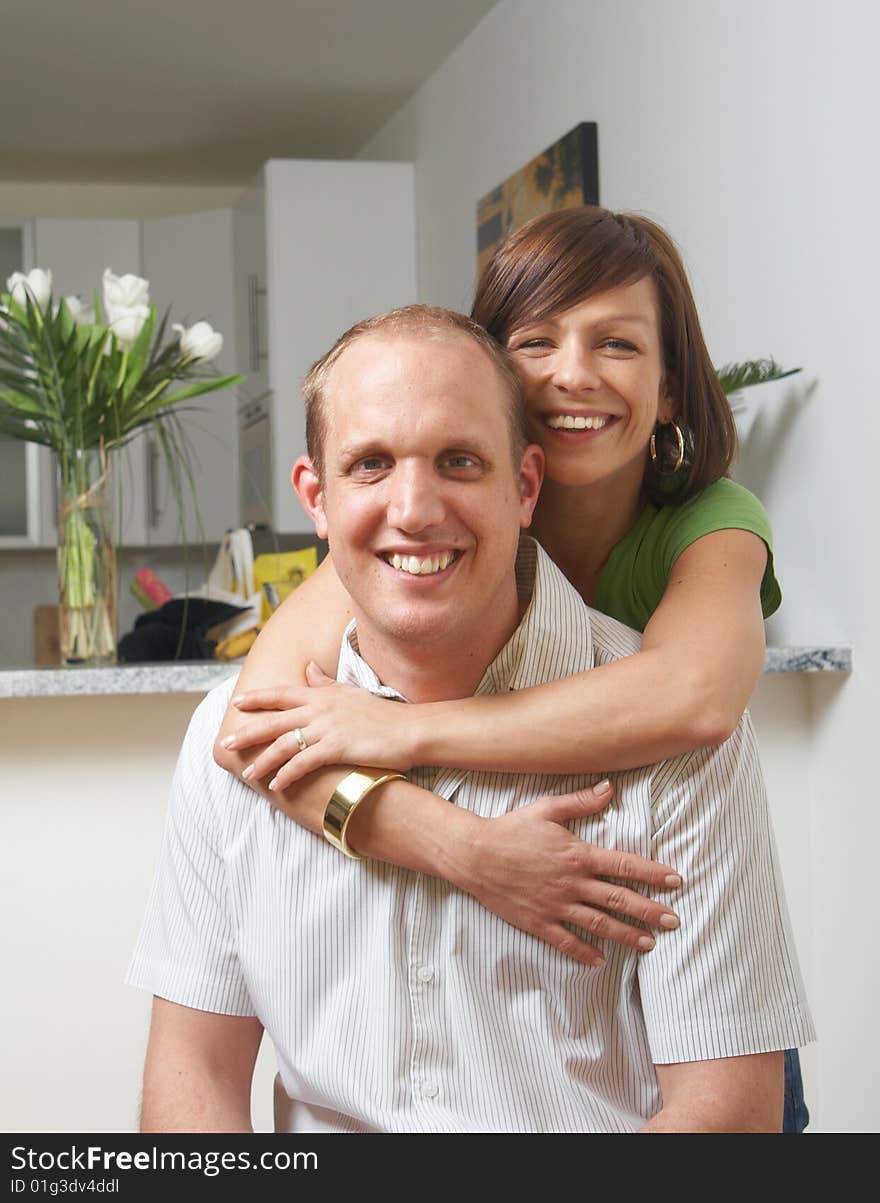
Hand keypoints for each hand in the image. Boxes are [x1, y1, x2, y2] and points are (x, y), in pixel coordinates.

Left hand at [223, 662, 416, 788]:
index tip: (237, 703)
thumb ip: (325, 684)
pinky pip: (303, 763)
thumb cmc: (383, 715)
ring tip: (248, 775)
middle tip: (226, 743)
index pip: (283, 694)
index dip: (258, 698)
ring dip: (263, 761)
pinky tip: (276, 786)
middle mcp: (320, 709)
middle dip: (248, 732)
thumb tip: (308, 669)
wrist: (410, 730)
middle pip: (275, 720)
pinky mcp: (337, 747)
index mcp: (322, 695)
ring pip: (284, 744)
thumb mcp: (351, 693)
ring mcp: (328, 728)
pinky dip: (287, 775)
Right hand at [453, 781, 681, 967]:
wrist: (474, 855)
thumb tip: (610, 788)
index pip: (624, 865)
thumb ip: (580, 801)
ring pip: (599, 924)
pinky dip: (584, 953)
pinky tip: (600, 961)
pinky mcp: (537, 922)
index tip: (675, 881)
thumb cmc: (510, 829)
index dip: (652, 873)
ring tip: (650, 944)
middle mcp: (572, 883)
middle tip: (674, 921)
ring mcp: (555, 905)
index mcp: (577, 855)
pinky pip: (565, 941)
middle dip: (650, 911)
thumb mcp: (546, 809)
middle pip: (619, 899)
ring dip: (627, 935)